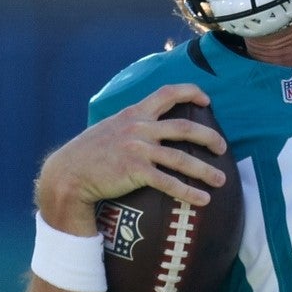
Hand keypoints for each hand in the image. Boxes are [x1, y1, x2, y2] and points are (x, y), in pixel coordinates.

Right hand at [34, 83, 227, 234]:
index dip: (190, 91)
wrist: (69, 173)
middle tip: (222, 148)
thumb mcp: (108, 128)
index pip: (167, 93)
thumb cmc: (86, 154)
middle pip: (184, 128)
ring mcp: (138, 149)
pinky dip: (188, 192)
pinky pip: (169, 182)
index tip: (206, 98)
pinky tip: (203, 199)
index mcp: (133, 114)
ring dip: (205, 170)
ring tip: (220, 180)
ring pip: (181, 158)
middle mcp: (139, 128)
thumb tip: (145, 131)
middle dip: (209, 137)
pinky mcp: (135, 171)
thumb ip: (128, 126)